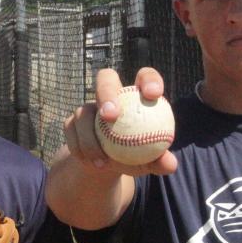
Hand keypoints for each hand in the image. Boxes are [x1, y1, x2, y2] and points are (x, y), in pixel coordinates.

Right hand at [62, 67, 176, 176]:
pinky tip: (90, 163)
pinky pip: (72, 132)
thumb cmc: (134, 158)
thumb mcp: (149, 162)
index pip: (144, 76)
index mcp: (135, 96)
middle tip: (111, 116)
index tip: (153, 95)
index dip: (149, 79)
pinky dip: (80, 149)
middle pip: (105, 78)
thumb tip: (170, 164)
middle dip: (106, 93)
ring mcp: (87, 107)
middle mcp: (109, 94)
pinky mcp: (71, 122)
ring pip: (83, 113)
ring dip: (90, 138)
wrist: (105, 166)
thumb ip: (160, 161)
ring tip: (102, 161)